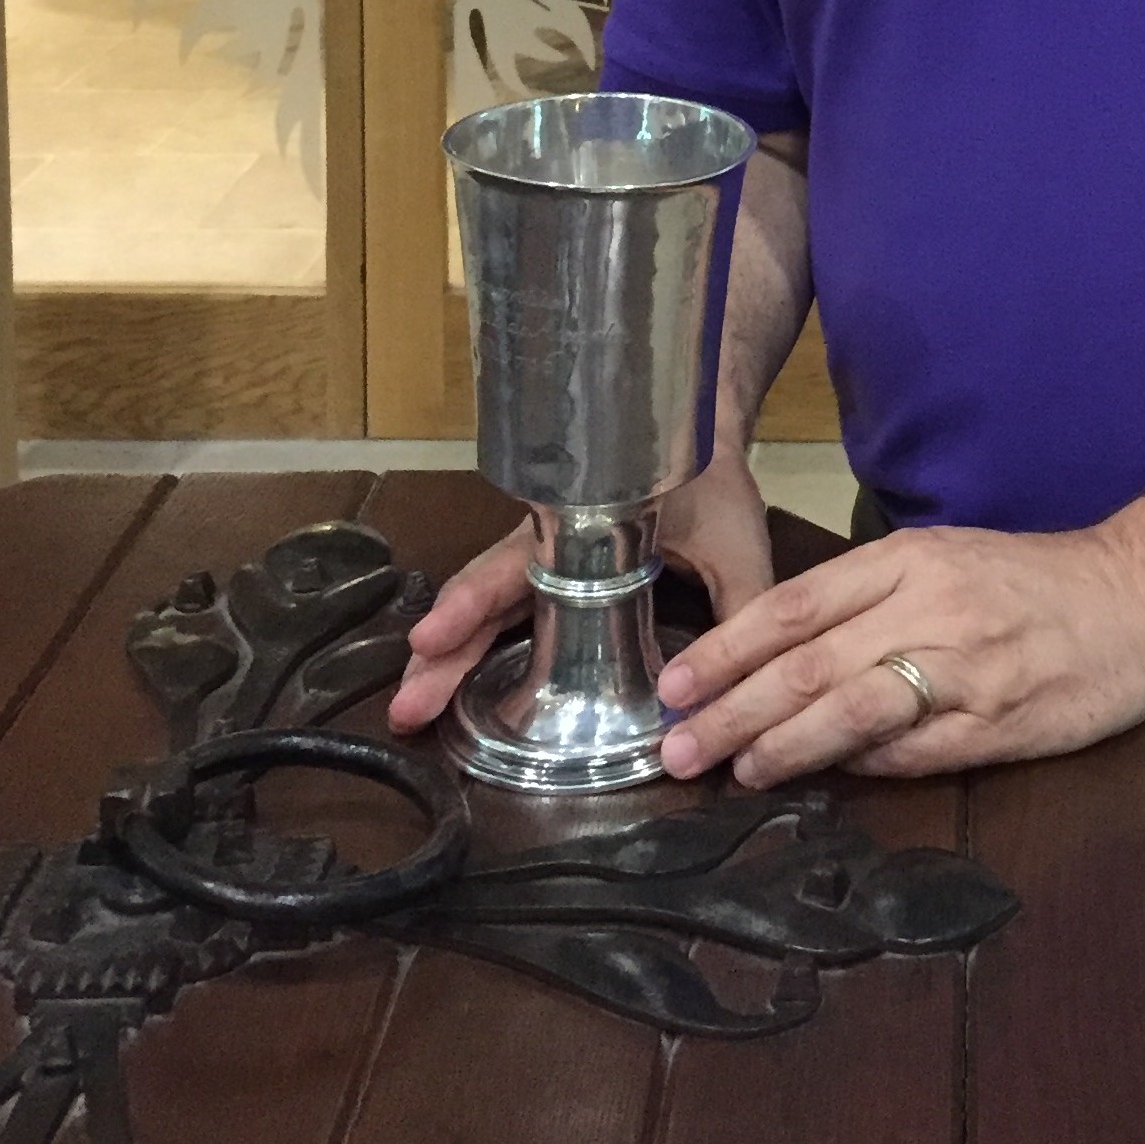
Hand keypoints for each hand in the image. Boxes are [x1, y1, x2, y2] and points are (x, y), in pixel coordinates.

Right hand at [387, 447, 775, 732]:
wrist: (701, 434)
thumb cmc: (714, 484)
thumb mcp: (736, 544)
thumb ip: (740, 606)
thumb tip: (736, 686)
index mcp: (583, 526)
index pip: (515, 570)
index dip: (472, 605)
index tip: (430, 639)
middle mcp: (551, 542)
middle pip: (485, 594)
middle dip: (443, 650)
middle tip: (404, 708)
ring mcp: (547, 558)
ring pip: (488, 605)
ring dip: (449, 654)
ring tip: (411, 707)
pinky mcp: (554, 573)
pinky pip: (506, 607)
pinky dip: (475, 642)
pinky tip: (452, 682)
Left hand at [654, 523, 1144, 785]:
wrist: (1140, 596)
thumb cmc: (1032, 579)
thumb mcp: (945, 558)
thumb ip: (868, 601)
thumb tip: (783, 656)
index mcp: (910, 560)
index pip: (794, 606)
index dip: (726, 649)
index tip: (673, 684)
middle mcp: (931, 608)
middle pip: (808, 662)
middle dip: (732, 708)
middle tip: (676, 747)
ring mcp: (966, 669)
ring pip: (853, 709)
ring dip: (784, 746)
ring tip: (735, 769)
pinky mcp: (999, 723)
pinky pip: (915, 752)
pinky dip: (863, 768)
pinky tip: (824, 781)